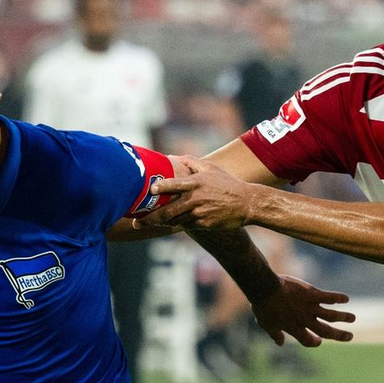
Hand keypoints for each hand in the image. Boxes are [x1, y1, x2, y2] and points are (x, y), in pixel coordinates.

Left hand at [137, 156, 252, 230]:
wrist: (247, 203)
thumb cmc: (227, 184)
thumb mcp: (211, 168)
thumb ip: (190, 162)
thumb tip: (171, 157)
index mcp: (196, 182)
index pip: (174, 184)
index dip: (161, 187)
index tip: (150, 189)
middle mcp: (195, 199)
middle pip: (168, 211)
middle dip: (150, 218)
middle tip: (137, 222)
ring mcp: (199, 213)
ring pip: (174, 220)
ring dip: (160, 223)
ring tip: (145, 223)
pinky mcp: (203, 224)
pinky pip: (185, 225)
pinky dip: (175, 224)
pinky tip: (166, 224)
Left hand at [252, 274, 354, 347]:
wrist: (266, 289)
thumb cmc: (263, 306)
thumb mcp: (266, 324)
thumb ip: (275, 334)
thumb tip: (280, 343)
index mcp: (293, 328)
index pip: (307, 339)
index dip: (314, 342)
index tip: (319, 341)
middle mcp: (305, 320)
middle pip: (326, 331)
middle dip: (339, 335)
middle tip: (350, 336)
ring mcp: (309, 307)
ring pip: (331, 315)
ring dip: (343, 317)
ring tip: (353, 318)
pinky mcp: (312, 294)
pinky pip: (328, 297)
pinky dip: (338, 298)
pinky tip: (346, 298)